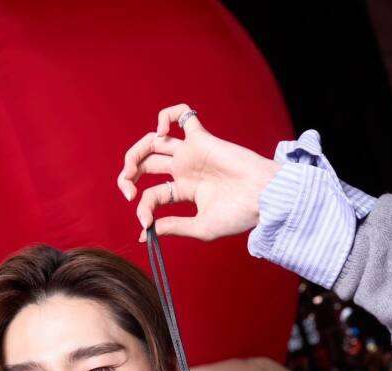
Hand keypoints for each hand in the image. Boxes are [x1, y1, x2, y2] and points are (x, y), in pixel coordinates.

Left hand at [117, 103, 280, 241]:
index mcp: (184, 191)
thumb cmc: (239, 216)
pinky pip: (182, 115)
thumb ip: (173, 227)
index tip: (145, 224)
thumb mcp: (200, 227)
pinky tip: (161, 132)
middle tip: (127, 191)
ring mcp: (192, 153)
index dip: (144, 209)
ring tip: (130, 168)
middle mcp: (185, 169)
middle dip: (128, 176)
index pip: (153, 195)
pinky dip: (167, 116)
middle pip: (146, 164)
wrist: (264, 198)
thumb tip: (145, 234)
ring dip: (136, 151)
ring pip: (154, 141)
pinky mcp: (201, 139)